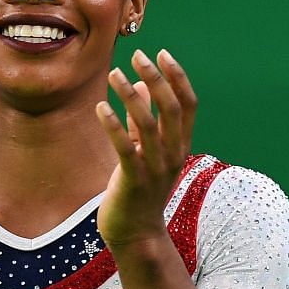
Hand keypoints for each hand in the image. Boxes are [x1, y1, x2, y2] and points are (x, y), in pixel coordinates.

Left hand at [96, 48, 196, 251]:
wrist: (137, 235)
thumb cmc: (139, 191)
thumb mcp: (146, 151)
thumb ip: (143, 119)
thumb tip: (139, 83)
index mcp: (180, 145)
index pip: (187, 105)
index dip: (177, 77)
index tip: (162, 53)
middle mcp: (173, 154)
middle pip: (172, 108)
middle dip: (157, 78)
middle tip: (138, 55)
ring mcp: (155, 168)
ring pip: (149, 124)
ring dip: (132, 96)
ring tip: (114, 74)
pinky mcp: (134, 181)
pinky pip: (126, 148)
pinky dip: (114, 125)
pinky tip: (101, 107)